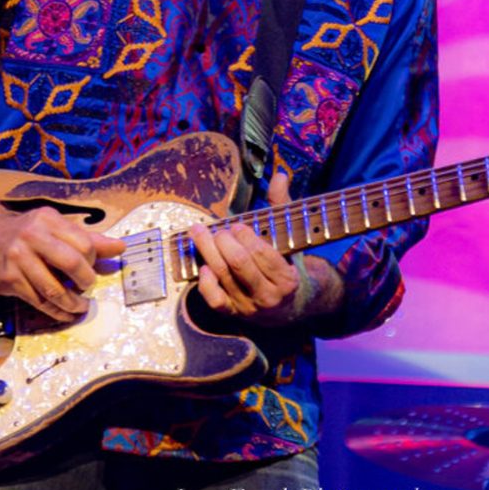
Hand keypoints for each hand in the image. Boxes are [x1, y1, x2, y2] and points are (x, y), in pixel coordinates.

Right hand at [0, 157, 125, 323]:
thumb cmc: (27, 233)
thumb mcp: (55, 228)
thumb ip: (88, 238)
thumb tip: (121, 247)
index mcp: (49, 219)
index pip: (84, 243)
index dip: (93, 261)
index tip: (92, 268)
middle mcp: (32, 236)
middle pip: (71, 263)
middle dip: (86, 281)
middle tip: (88, 288)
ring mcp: (17, 258)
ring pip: (54, 288)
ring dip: (72, 303)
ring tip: (81, 307)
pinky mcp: (7, 279)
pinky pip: (38, 301)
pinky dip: (56, 311)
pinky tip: (65, 313)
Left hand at [189, 172, 306, 326]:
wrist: (290, 306)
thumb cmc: (285, 263)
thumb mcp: (288, 237)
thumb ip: (282, 206)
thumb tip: (280, 175)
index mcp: (287, 278)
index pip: (262, 254)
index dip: (246, 238)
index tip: (237, 225)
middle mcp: (269, 296)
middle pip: (239, 265)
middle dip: (224, 243)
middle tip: (218, 230)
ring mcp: (249, 307)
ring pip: (224, 278)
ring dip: (208, 252)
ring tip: (198, 232)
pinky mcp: (234, 314)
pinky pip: (216, 302)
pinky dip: (206, 284)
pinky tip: (202, 266)